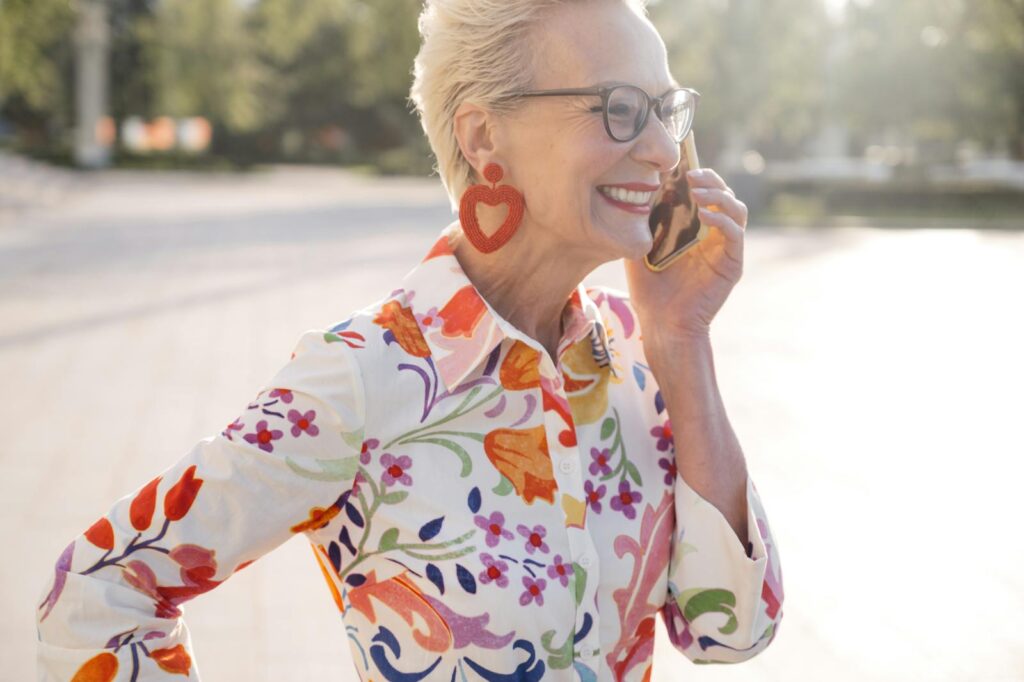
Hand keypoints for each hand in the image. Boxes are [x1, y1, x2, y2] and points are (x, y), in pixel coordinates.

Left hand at [624, 167, 746, 342]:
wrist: (662, 324)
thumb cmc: (650, 290)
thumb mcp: (640, 249)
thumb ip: (645, 223)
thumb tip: (642, 190)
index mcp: (695, 229)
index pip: (705, 193)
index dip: (698, 176)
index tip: (679, 166)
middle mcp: (714, 236)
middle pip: (724, 195)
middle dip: (710, 179)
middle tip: (691, 174)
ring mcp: (725, 249)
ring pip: (737, 210)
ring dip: (719, 196)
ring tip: (697, 192)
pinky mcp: (732, 264)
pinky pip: (735, 234)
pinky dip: (722, 220)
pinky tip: (703, 216)